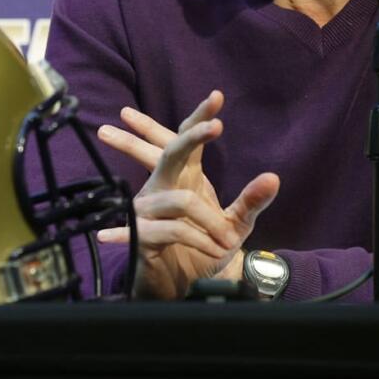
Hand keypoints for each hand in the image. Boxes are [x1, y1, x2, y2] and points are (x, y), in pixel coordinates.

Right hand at [95, 90, 279, 299]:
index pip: (187, 139)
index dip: (200, 117)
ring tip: (228, 244)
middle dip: (192, 138)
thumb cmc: (209, 246)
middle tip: (215, 126)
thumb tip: (272, 177)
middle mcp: (164, 186)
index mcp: (186, 176)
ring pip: (182, 202)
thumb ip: (251, 201)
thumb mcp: (237, 224)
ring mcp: (149, 209)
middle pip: (170, 152)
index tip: (216, 96)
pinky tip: (106, 236)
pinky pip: (164, 233)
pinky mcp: (141, 236)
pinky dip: (134, 235)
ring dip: (211, 225)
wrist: (191, 283)